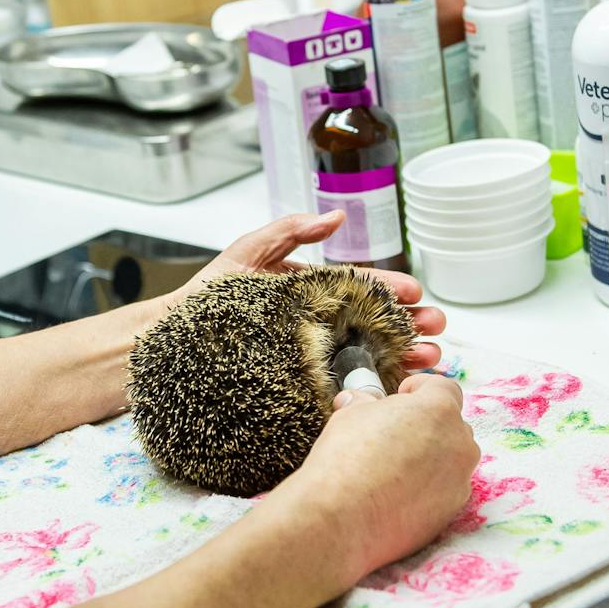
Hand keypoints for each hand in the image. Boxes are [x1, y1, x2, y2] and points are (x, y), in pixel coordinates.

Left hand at [175, 212, 446, 371]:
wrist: (172, 341)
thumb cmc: (206, 298)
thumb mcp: (248, 254)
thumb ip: (290, 231)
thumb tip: (336, 217)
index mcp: (311, 292)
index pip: (359, 289)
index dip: (390, 290)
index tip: (416, 294)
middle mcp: (317, 324)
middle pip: (374, 324)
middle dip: (410, 326)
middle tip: (436, 331)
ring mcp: (312, 357)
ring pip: (368, 356)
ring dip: (404, 357)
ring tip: (427, 360)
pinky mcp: (303, 386)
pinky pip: (343, 387)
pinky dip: (374, 388)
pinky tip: (396, 391)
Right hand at [277, 374, 477, 588]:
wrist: (343, 518)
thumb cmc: (346, 458)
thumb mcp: (349, 416)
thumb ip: (365, 403)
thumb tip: (359, 399)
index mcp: (437, 409)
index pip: (443, 387)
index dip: (420, 390)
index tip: (402, 397)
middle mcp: (459, 442)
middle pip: (450, 424)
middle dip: (426, 425)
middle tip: (393, 436)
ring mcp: (460, 478)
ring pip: (451, 458)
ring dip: (430, 457)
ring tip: (394, 469)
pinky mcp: (452, 509)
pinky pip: (446, 489)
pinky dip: (428, 487)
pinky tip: (398, 495)